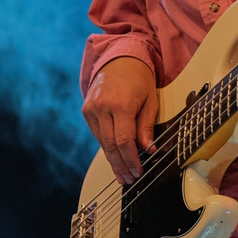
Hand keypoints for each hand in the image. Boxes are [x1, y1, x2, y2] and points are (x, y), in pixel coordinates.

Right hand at [82, 57, 157, 184]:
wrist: (119, 58)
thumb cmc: (139, 77)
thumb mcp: (150, 100)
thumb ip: (146, 125)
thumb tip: (149, 150)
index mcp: (120, 104)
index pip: (124, 141)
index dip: (131, 160)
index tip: (138, 171)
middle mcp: (102, 107)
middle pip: (110, 145)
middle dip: (120, 165)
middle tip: (129, 178)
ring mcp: (91, 109)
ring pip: (101, 142)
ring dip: (112, 159)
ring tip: (122, 173)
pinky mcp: (86, 110)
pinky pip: (96, 133)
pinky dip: (106, 145)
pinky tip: (115, 156)